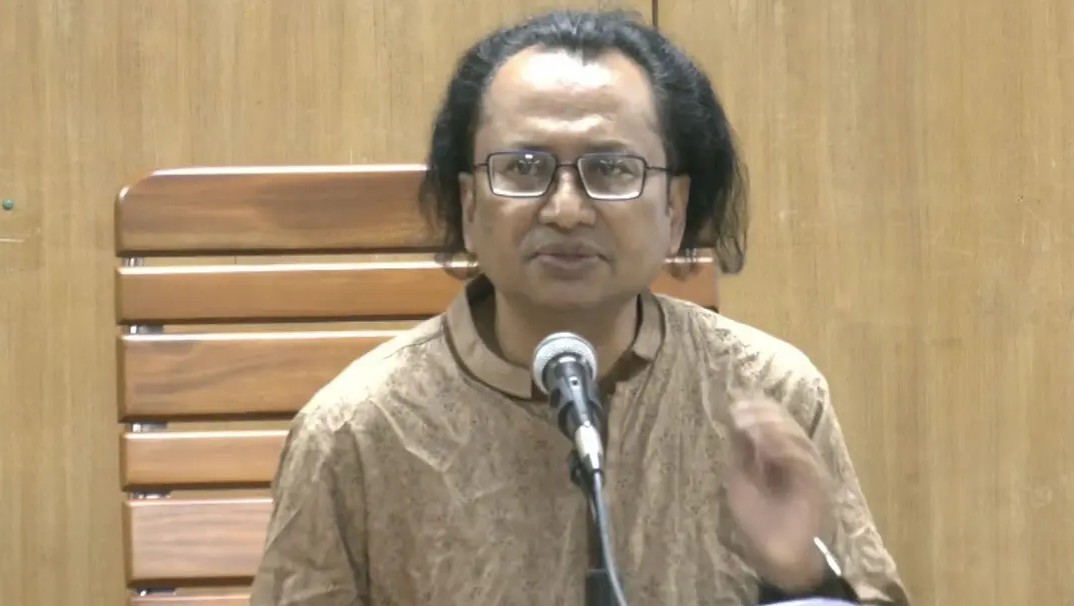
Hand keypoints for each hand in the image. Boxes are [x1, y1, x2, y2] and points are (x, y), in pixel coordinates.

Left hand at [725, 396, 835, 592]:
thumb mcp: (741, 480)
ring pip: (796, 436)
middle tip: (741, 412)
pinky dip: (783, 447)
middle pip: (786, 424)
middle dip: (762, 414)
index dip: (757, 410)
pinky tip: (763, 443)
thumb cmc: (757, 520)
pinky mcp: (819, 483)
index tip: (736, 405)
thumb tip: (737, 420)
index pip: (775, 423)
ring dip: (771, 427)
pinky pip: (804, 458)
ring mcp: (811, 469)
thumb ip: (741, 453)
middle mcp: (799, 458)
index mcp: (781, 455)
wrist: (777, 553)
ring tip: (748, 424)